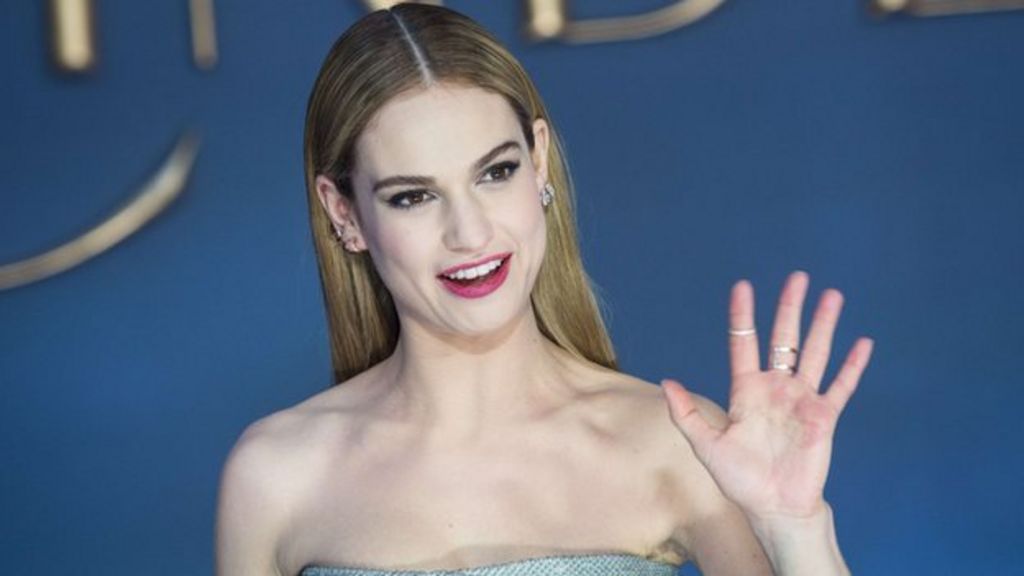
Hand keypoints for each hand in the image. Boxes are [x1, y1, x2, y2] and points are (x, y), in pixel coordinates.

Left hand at [661, 271, 872, 521]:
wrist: (774, 507)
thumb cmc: (739, 479)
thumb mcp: (706, 446)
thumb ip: (687, 414)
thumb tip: (667, 381)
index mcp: (746, 391)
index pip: (744, 344)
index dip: (743, 316)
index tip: (743, 286)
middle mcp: (775, 389)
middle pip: (784, 339)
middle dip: (790, 307)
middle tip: (797, 277)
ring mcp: (802, 400)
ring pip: (815, 353)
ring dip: (824, 325)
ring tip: (832, 295)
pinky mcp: (824, 417)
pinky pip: (841, 386)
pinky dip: (852, 365)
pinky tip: (862, 342)